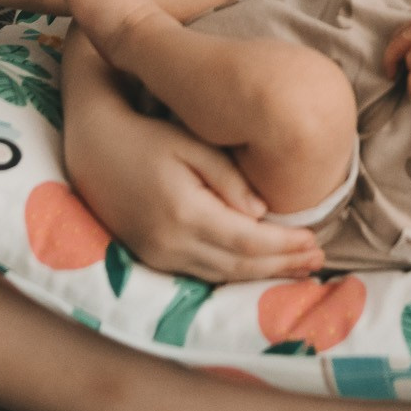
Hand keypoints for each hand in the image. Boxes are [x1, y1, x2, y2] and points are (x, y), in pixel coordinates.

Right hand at [62, 30, 322, 281]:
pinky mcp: (150, 257)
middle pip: (238, 265)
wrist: (93, 146)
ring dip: (261, 275)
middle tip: (317, 260)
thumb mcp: (190, 144)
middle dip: (281, 265)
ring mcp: (157, 255)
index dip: (284, 246)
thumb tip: (261, 213)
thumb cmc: (147, 135)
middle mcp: (169, 243)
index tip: (315, 241)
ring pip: (220, 275)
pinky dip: (233, 273)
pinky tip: (256, 267)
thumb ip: (227, 178)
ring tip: (297, 268)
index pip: (247, 241)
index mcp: (184, 212)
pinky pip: (201, 273)